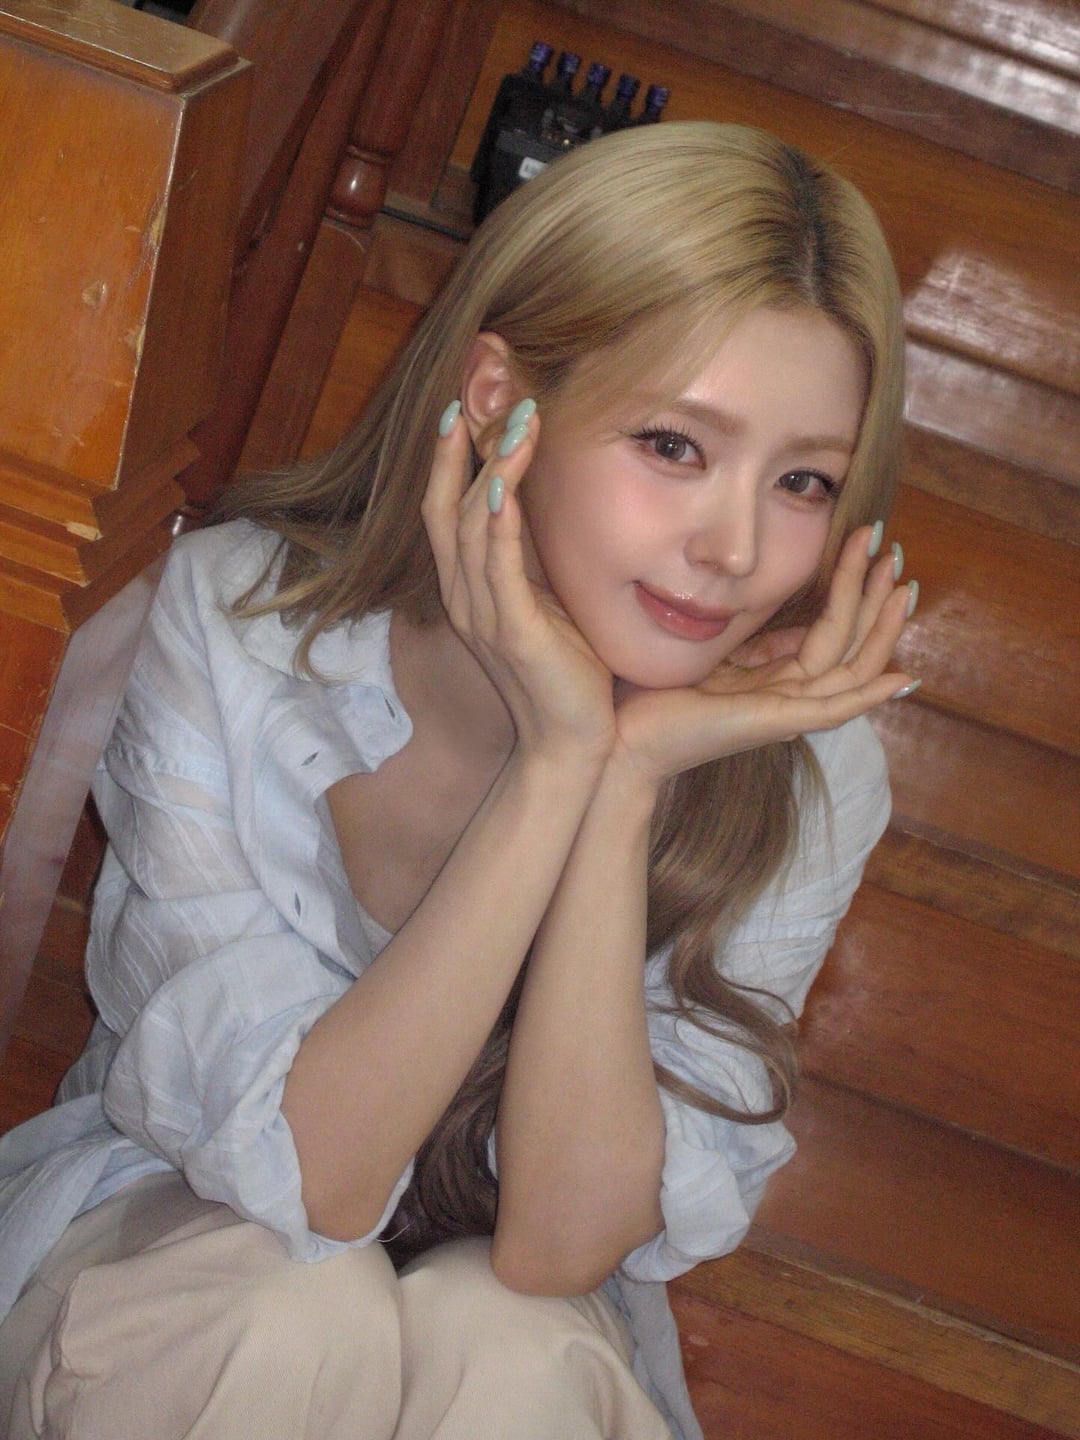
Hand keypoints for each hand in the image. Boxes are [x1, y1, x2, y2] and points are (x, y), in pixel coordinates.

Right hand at [422, 403, 615, 766]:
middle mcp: (466, 599)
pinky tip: (504, 488)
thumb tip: (545, 507)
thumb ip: (534, 560)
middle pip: (443, 510)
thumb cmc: (568, 673)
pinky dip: (497, 526)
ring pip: (470, 529)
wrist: (572, 745)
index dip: (445, 460)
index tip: (459, 408)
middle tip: (490, 397)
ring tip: (517, 424)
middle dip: (462, 450)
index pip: (443, 512)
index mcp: (470, 591)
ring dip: (490, 471)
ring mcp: (485, 617)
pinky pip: (498, 570)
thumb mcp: (548, 603)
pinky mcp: (514, 634)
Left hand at [611, 525, 916, 786]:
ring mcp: (786, 711)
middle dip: (875, 598)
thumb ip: (749, 639)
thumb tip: (776, 607)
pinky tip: (900, 678)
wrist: (625, 740)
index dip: (851, 589)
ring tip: (902, 587)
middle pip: (851, 644)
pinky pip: (833, 709)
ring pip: (852, 668)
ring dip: (880, 628)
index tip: (865, 545)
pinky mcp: (776, 723)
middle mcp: (789, 694)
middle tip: (896, 555)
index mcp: (775, 677)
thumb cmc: (656, 696)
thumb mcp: (713, 652)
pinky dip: (867, 696)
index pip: (831, 630)